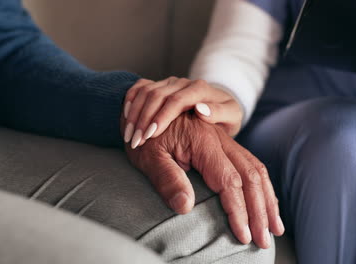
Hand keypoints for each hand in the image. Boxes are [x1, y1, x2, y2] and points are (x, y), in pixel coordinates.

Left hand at [121, 112, 283, 248]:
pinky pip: (253, 165)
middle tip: (264, 241)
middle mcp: (221, 140)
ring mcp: (226, 142)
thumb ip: (166, 179)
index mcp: (203, 142)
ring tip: (275, 228)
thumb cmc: (144, 137)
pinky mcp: (226, 146)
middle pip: (251, 177)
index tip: (243, 236)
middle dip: (260, 211)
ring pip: (257, 170)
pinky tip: (266, 203)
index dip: (238, 210)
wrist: (147, 109)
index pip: (229, 181)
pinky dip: (263, 187)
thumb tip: (185, 207)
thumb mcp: (147, 156)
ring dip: (268, 200)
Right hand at [122, 77, 242, 148]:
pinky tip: (124, 115)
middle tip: (135, 141)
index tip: (151, 134)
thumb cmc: (226, 118)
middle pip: (157, 96)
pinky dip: (131, 99)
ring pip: (146, 92)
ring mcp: (170, 83)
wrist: (220, 107)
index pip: (177, 100)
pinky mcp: (161, 86)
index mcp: (200, 89)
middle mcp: (183, 83)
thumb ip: (219, 113)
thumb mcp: (231, 117)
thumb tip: (200, 110)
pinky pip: (141, 87)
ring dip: (135, 113)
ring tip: (128, 135)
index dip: (162, 116)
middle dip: (144, 119)